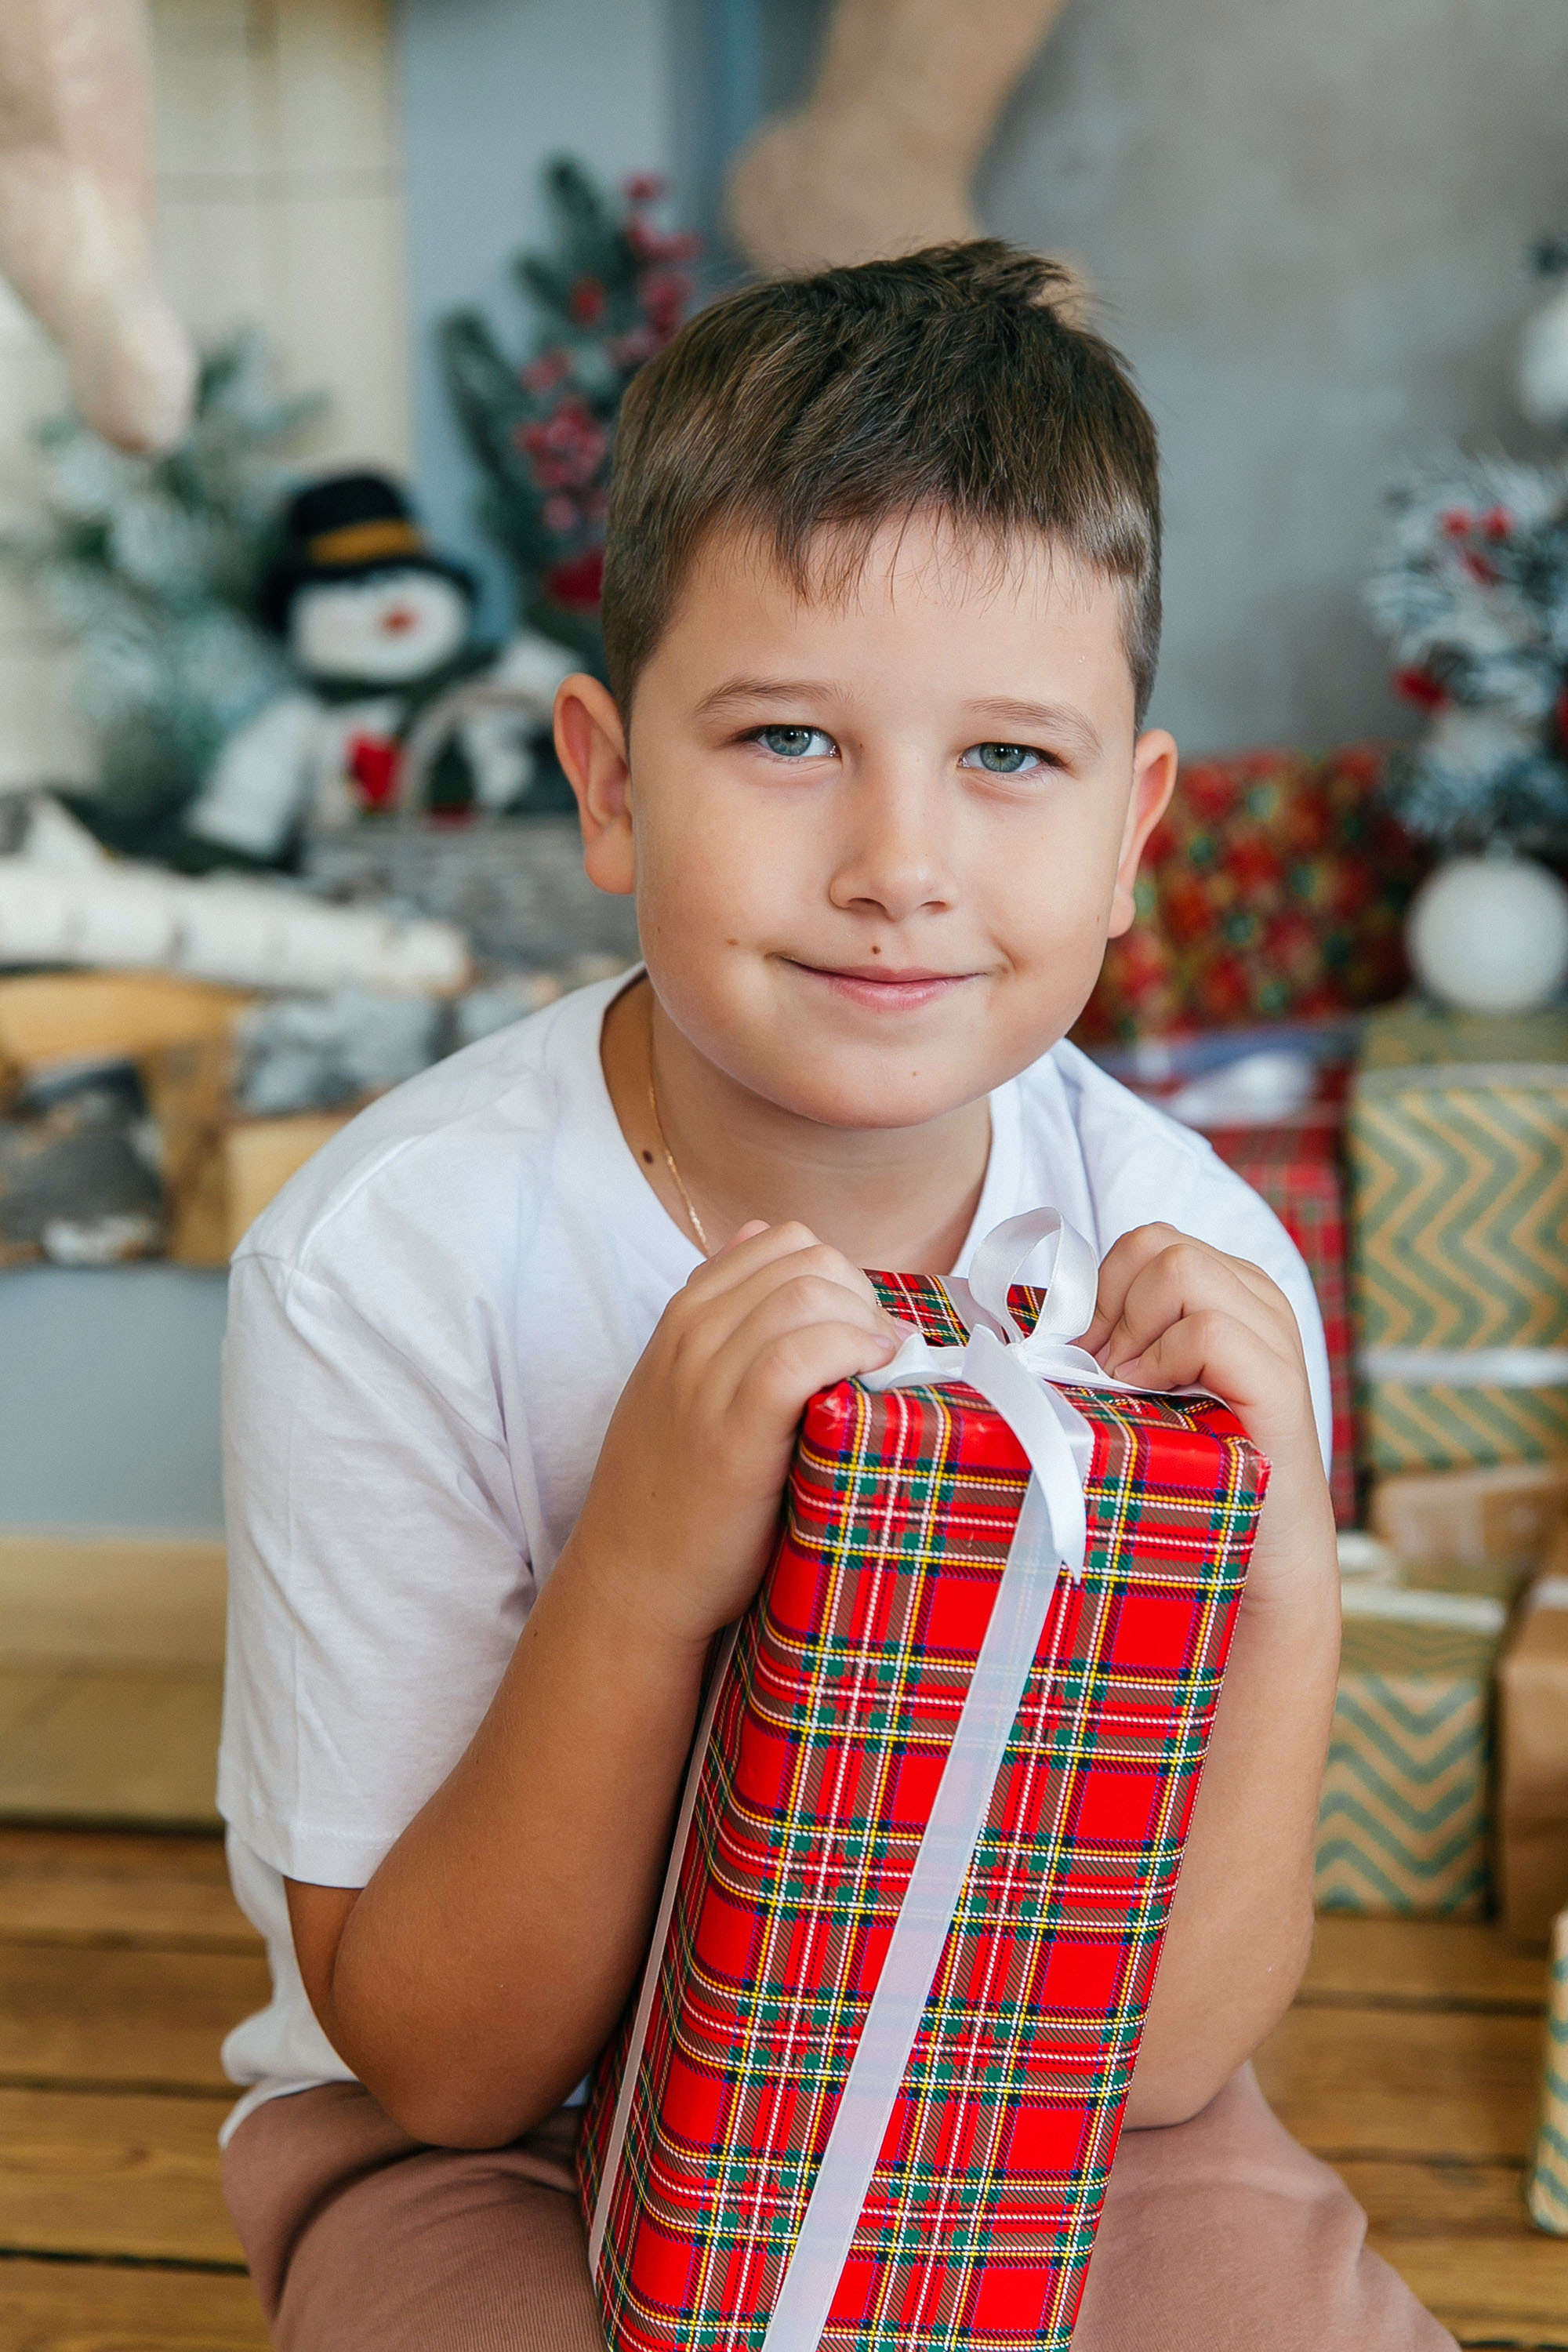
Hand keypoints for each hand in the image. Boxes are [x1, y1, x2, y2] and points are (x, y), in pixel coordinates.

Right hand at [568, 1222, 902, 1649]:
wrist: (631, 1581)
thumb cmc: (673, 1493)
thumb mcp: (680, 1385)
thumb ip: (721, 1319)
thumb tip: (768, 1244)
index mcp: (682, 1318)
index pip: (780, 1240)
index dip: (838, 1273)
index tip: (861, 1325)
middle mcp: (689, 1336)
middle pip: (805, 1261)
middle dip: (861, 1295)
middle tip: (880, 1354)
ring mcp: (705, 1380)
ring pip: (807, 1295)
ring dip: (866, 1323)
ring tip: (883, 1372)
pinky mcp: (733, 1432)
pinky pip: (802, 1354)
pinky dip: (852, 1352)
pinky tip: (873, 1380)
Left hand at [1078, 1224, 1334, 1602]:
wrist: (1264, 1554)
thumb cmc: (1193, 1470)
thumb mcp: (1145, 1390)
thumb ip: (1115, 1343)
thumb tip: (1034, 1325)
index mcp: (1227, 1289)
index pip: (1145, 1242)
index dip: (1099, 1291)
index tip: (1085, 1354)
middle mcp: (1256, 1298)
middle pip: (1156, 1245)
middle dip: (1109, 1306)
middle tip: (1102, 1373)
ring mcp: (1273, 1335)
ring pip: (1179, 1269)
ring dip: (1132, 1331)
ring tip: (1128, 1389)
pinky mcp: (1281, 1381)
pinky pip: (1207, 1329)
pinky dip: (1163, 1360)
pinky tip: (1153, 1400)